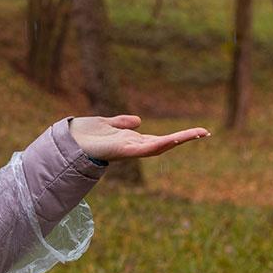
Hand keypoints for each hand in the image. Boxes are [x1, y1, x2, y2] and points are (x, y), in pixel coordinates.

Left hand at [68, 114, 210, 160]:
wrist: (67, 139)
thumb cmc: (84, 134)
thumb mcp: (107, 123)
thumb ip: (122, 122)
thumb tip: (139, 121)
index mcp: (130, 141)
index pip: (159, 138)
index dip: (177, 135)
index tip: (196, 131)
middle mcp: (132, 147)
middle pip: (164, 143)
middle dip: (184, 138)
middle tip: (206, 132)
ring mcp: (128, 150)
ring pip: (158, 146)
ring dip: (177, 140)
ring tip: (197, 133)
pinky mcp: (122, 151)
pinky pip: (143, 149)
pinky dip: (159, 144)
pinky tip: (172, 139)